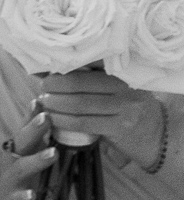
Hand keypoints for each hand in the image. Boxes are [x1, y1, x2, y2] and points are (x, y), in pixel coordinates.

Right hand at [0, 112, 58, 199]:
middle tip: (46, 118)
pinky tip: (32, 194)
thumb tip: (65, 119)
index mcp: (20, 150)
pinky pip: (18, 199)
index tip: (41, 100)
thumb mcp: (31, 158)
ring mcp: (11, 181)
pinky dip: (25, 196)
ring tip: (53, 153)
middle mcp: (12, 161)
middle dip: (32, 129)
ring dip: (36, 160)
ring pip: (21, 168)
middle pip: (21, 142)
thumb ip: (44, 142)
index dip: (31, 114)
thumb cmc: (24, 180)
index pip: (25, 128)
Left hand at [36, 71, 167, 169]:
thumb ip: (92, 80)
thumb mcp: (117, 89)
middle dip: (54, 85)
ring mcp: (124, 108)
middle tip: (42, 87)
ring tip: (44, 103)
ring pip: (78, 103)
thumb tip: (50, 71)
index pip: (88, 64)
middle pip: (79, 83)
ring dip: (55, 104)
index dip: (63, 67)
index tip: (45, 70)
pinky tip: (52, 119)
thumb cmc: (129, 109)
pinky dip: (63, 120)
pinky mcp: (119, 127)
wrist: (157, 135)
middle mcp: (125, 88)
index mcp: (122, 73)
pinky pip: (83, 122)